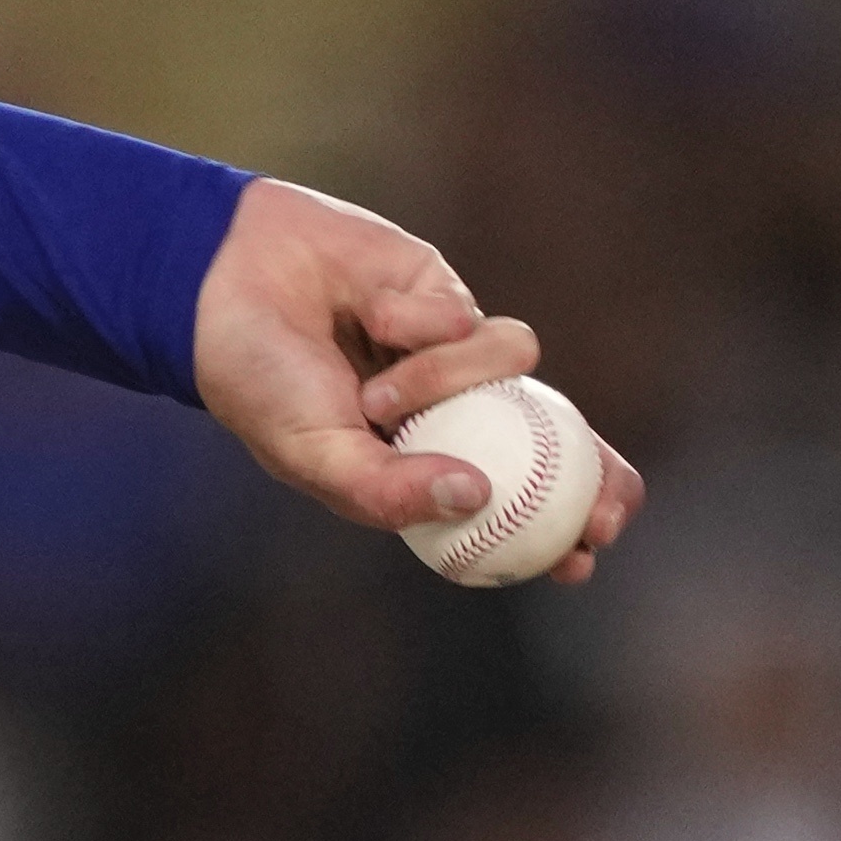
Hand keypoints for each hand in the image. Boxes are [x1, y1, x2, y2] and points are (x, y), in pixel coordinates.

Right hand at [191, 178, 642, 583]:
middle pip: (550, 443)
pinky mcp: (449, 293)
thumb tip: (478, 498)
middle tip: (611, 501)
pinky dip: (420, 322)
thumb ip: (390, 490)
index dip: (552, 534)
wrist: (228, 282)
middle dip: (591, 473)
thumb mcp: (316, 457)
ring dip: (445, 378)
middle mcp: (446, 415)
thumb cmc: (260, 384)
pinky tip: (372, 313)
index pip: (503, 508)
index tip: (582, 558)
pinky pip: (469, 314)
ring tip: (378, 388)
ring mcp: (452, 353)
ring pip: (508, 368)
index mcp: (415, 467)